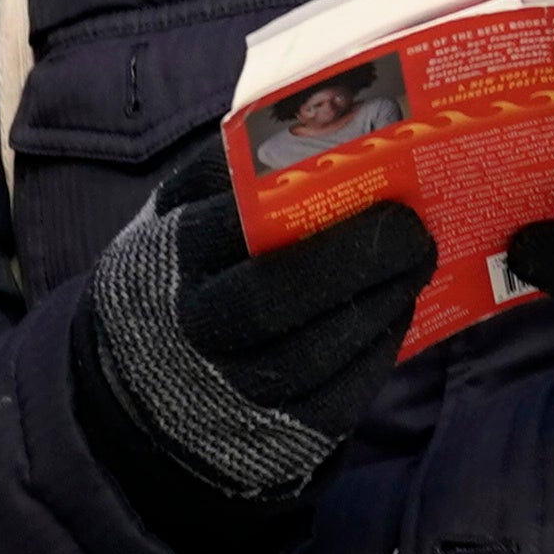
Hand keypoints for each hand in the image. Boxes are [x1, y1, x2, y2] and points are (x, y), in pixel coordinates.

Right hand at [73, 160, 434, 542]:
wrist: (135, 395)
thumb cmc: (173, 279)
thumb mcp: (173, 218)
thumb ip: (225, 173)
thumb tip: (304, 118)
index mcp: (166, 263)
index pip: (236, 231)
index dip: (312, 207)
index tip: (378, 183)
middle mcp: (193, 333)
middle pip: (280, 299)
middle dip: (359, 260)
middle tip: (415, 229)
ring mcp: (233, 393)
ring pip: (321, 350)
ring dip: (384, 301)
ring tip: (418, 259)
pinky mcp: (278, 435)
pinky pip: (344, 391)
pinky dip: (380, 345)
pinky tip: (396, 306)